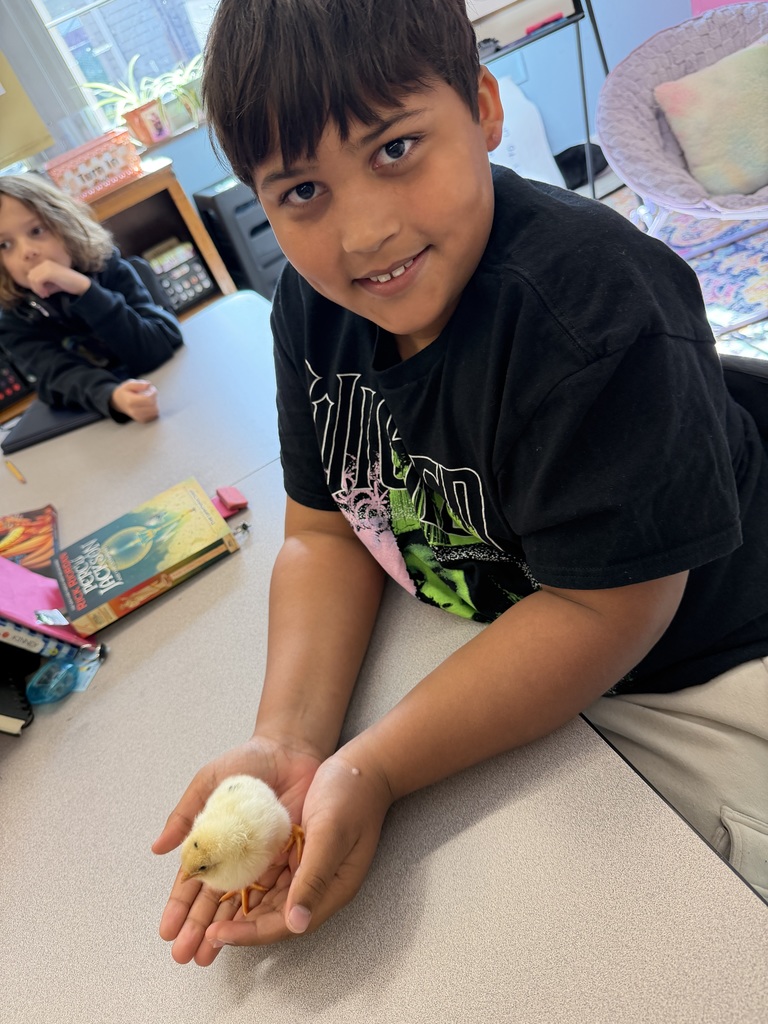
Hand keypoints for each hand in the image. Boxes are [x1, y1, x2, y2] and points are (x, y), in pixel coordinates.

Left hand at [26, 259, 89, 297]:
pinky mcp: (49, 272)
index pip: (32, 274)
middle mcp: (45, 263)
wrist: (81, 285)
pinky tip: (47, 293)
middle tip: (44, 295)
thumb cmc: (69, 285)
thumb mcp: (53, 284)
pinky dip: (40, 289)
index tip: (43, 293)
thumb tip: (34, 288)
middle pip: (30, 276)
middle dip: (35, 287)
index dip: (35, 285)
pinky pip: (37, 281)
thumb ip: (43, 284)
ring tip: (46, 294)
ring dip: (37, 289)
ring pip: (32, 278)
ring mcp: (47, 266)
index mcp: (46, 264)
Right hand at [110, 379, 158, 421]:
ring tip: (149, 399)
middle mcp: (134, 411)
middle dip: (155, 398)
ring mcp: (138, 417)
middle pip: (153, 406)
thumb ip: (139, 384)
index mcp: (131, 401)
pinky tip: (148, 405)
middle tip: (150, 393)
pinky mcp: (142, 420)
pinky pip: (154, 416)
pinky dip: (153, 409)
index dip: (153, 393)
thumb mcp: (129, 384)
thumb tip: (148, 385)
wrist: (119, 402)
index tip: (151, 389)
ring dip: (155, 404)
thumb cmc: (125, 392)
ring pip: (155, 411)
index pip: (148, 399)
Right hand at [153, 736, 321, 965]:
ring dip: (223, 929)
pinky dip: (259, 912)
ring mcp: (261, 860)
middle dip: (196, 928)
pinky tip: (247, 933)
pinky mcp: (287, 858)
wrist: (290, 748)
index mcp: (212, 840)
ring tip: (207, 953)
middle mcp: (235, 856)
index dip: (178, 907)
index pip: (192, 881)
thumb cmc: (247, 762)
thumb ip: (185, 814)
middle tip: (183, 954)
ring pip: (239, 903)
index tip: (166, 931)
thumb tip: (157, 848)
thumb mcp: (209, 781)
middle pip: (213, 900)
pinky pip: (273, 890)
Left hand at [200, 750, 392, 952]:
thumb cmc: (352, 796)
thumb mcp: (331, 834)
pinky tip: (222, 885)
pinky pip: (268, 875)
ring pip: (266, 899)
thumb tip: (296, 924)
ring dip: (237, 911)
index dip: (249, 933)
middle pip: (272, 917)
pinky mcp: (298, 851)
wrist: (363, 766)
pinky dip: (245, 882)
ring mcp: (306, 868)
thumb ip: (314, 878)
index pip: (284, 924)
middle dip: (237, 930)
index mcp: (331, 889)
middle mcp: (317, 885)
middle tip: (199, 938)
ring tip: (204, 921)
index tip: (216, 934)